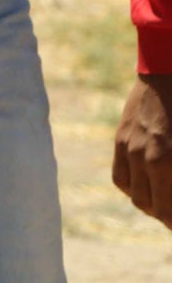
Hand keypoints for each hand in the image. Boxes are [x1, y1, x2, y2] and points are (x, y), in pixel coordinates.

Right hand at [113, 74, 171, 227]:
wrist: (168, 70)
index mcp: (166, 161)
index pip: (168, 211)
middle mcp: (145, 157)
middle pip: (151, 207)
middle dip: (167, 217)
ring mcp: (129, 147)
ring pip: (134, 195)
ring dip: (151, 206)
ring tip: (166, 205)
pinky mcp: (121, 138)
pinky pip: (120, 177)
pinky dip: (133, 189)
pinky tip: (148, 187)